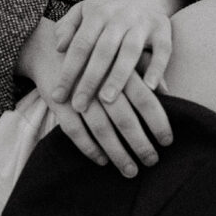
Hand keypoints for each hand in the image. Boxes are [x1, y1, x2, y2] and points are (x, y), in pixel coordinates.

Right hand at [17, 18, 172, 174]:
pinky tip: (101, 160)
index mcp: (119, 67)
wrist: (47, 45)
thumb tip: (167, 92)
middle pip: (124, 118)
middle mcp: (100, 80)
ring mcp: (77, 92)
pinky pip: (74, 130)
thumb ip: (145, 69)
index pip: (144, 98)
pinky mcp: (58, 102)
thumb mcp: (119, 53)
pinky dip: (88, 147)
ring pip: (100, 128)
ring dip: (117, 153)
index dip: (157, 121)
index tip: (168, 141)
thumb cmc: (93, 53)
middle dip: (139, 143)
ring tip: (130, 170)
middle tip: (152, 161)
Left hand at [51, 0, 179, 112]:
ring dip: (119, 75)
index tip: (58, 96)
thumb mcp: (82, 12)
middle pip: (103, 50)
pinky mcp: (163, 28)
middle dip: (90, 79)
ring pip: (130, 50)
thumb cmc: (105, 13)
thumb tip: (58, 47)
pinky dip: (157, 68)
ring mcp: (142, 22)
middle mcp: (120, 17)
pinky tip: (150, 88)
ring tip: (107, 100)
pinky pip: (162, 49)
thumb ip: (67, 27)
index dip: (69, 71)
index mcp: (97, 14)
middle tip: (80, 105)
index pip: (80, 44)